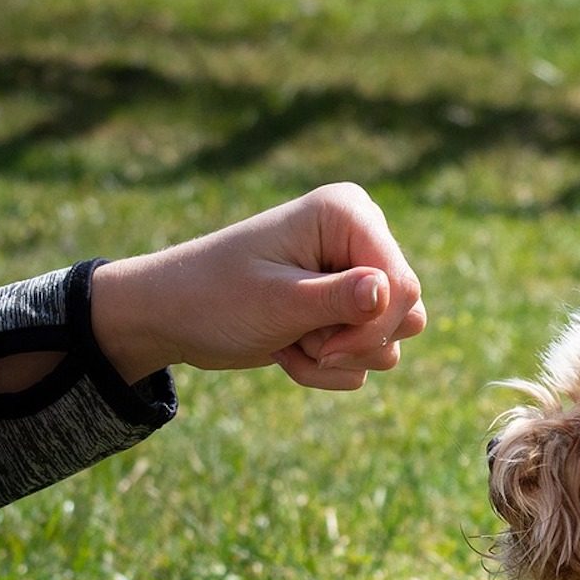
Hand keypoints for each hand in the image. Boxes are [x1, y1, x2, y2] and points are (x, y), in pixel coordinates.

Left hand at [90, 183, 427, 390]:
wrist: (172, 316)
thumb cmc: (215, 297)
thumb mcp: (276, 301)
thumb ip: (337, 299)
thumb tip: (391, 291)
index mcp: (347, 213)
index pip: (402, 283)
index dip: (372, 325)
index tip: (326, 348)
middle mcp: (360, 237)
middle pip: (407, 311)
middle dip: (354, 344)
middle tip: (305, 344)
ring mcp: (355, 274)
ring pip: (390, 339)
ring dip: (338, 359)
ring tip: (289, 343)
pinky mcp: (346, 308)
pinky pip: (368, 355)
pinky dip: (328, 366)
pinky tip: (288, 349)